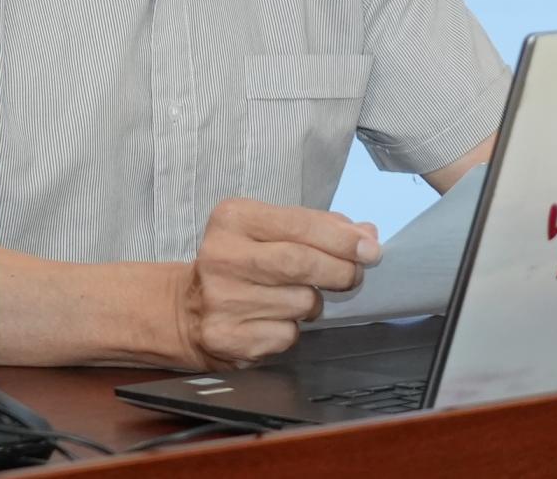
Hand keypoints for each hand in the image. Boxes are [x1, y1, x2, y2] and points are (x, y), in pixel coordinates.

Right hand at [171, 197, 380, 368]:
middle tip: (353, 276)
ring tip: (296, 298)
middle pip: (301, 263)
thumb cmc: (240, 263)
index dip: (342, 238)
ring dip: (313, 303)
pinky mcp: (228, 338)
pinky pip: (287, 335)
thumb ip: (318, 228)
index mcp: (233, 219)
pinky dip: (292, 330)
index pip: (299, 224)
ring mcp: (222, 300)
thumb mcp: (269, 231)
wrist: (186, 309)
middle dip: (339, 271)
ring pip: (300, 303)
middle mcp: (222, 257)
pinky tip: (273, 320)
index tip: (370, 249)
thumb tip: (368, 236)